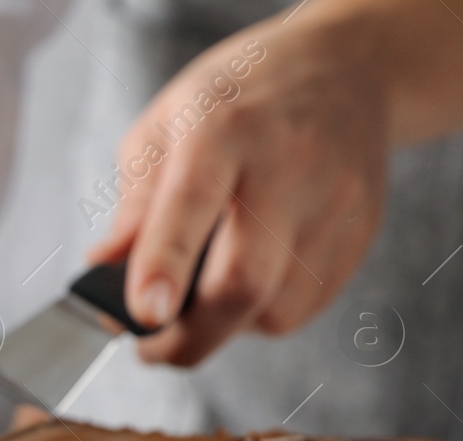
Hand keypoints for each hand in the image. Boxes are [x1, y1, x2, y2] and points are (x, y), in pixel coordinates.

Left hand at [89, 0, 462, 366]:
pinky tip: (245, 280)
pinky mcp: (359, 236)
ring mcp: (334, 204)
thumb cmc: (236, 102)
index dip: (165, 264)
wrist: (343, 70)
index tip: (144, 314)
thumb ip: (134, 203)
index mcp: (225, 129)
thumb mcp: (164, 127)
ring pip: (274, 310)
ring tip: (200, 296)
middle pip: (244, 281)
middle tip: (150, 349)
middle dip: (189, 337)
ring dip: (224, 326)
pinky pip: (302, 308)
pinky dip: (260, 315)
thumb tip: (103, 270)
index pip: (193, 202)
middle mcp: (288, 166)